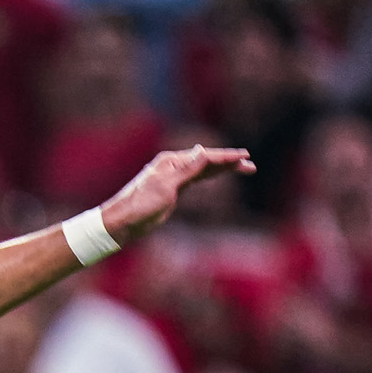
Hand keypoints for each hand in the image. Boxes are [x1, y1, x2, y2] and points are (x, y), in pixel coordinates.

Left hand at [102, 145, 254, 244]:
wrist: (122, 223)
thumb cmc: (140, 205)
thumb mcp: (166, 187)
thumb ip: (187, 170)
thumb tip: (203, 150)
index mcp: (172, 162)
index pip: (205, 157)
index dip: (226, 157)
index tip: (244, 157)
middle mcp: (174, 166)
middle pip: (207, 161)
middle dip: (228, 163)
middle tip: (249, 164)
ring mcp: (173, 178)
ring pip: (203, 170)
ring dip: (221, 169)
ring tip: (242, 168)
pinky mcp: (172, 191)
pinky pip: (196, 180)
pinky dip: (209, 177)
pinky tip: (216, 175)